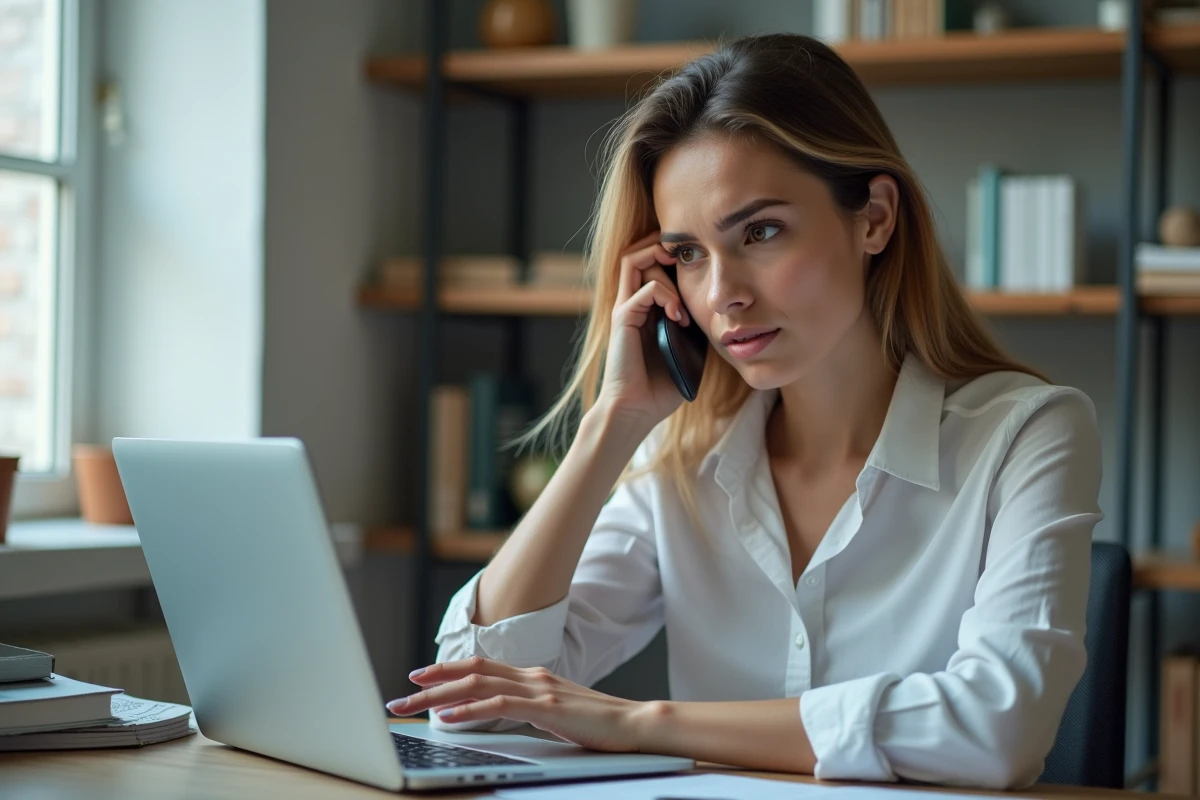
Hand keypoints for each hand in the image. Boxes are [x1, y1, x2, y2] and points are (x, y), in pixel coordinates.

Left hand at [386, 657, 643, 752]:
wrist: (635, 724)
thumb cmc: (598, 724)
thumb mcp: (555, 712)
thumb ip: (527, 708)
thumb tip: (495, 715)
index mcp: (533, 676)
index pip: (481, 667)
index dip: (446, 670)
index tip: (419, 680)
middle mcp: (531, 676)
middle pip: (471, 673)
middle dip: (431, 683)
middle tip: (400, 696)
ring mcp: (538, 690)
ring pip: (477, 686)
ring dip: (438, 696)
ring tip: (411, 706)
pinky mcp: (546, 709)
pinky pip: (498, 707)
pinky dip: (468, 711)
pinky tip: (447, 719)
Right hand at [596, 231, 692, 431]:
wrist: (636, 409)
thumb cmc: (661, 387)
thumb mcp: (687, 349)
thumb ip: (694, 326)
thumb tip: (720, 311)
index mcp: (644, 307)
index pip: (649, 262)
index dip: (670, 254)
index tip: (697, 265)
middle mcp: (630, 302)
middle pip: (637, 251)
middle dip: (663, 246)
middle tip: (688, 259)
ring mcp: (625, 308)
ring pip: (634, 259)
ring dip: (662, 265)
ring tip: (682, 289)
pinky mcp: (622, 318)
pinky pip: (644, 290)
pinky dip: (666, 295)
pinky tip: (680, 317)